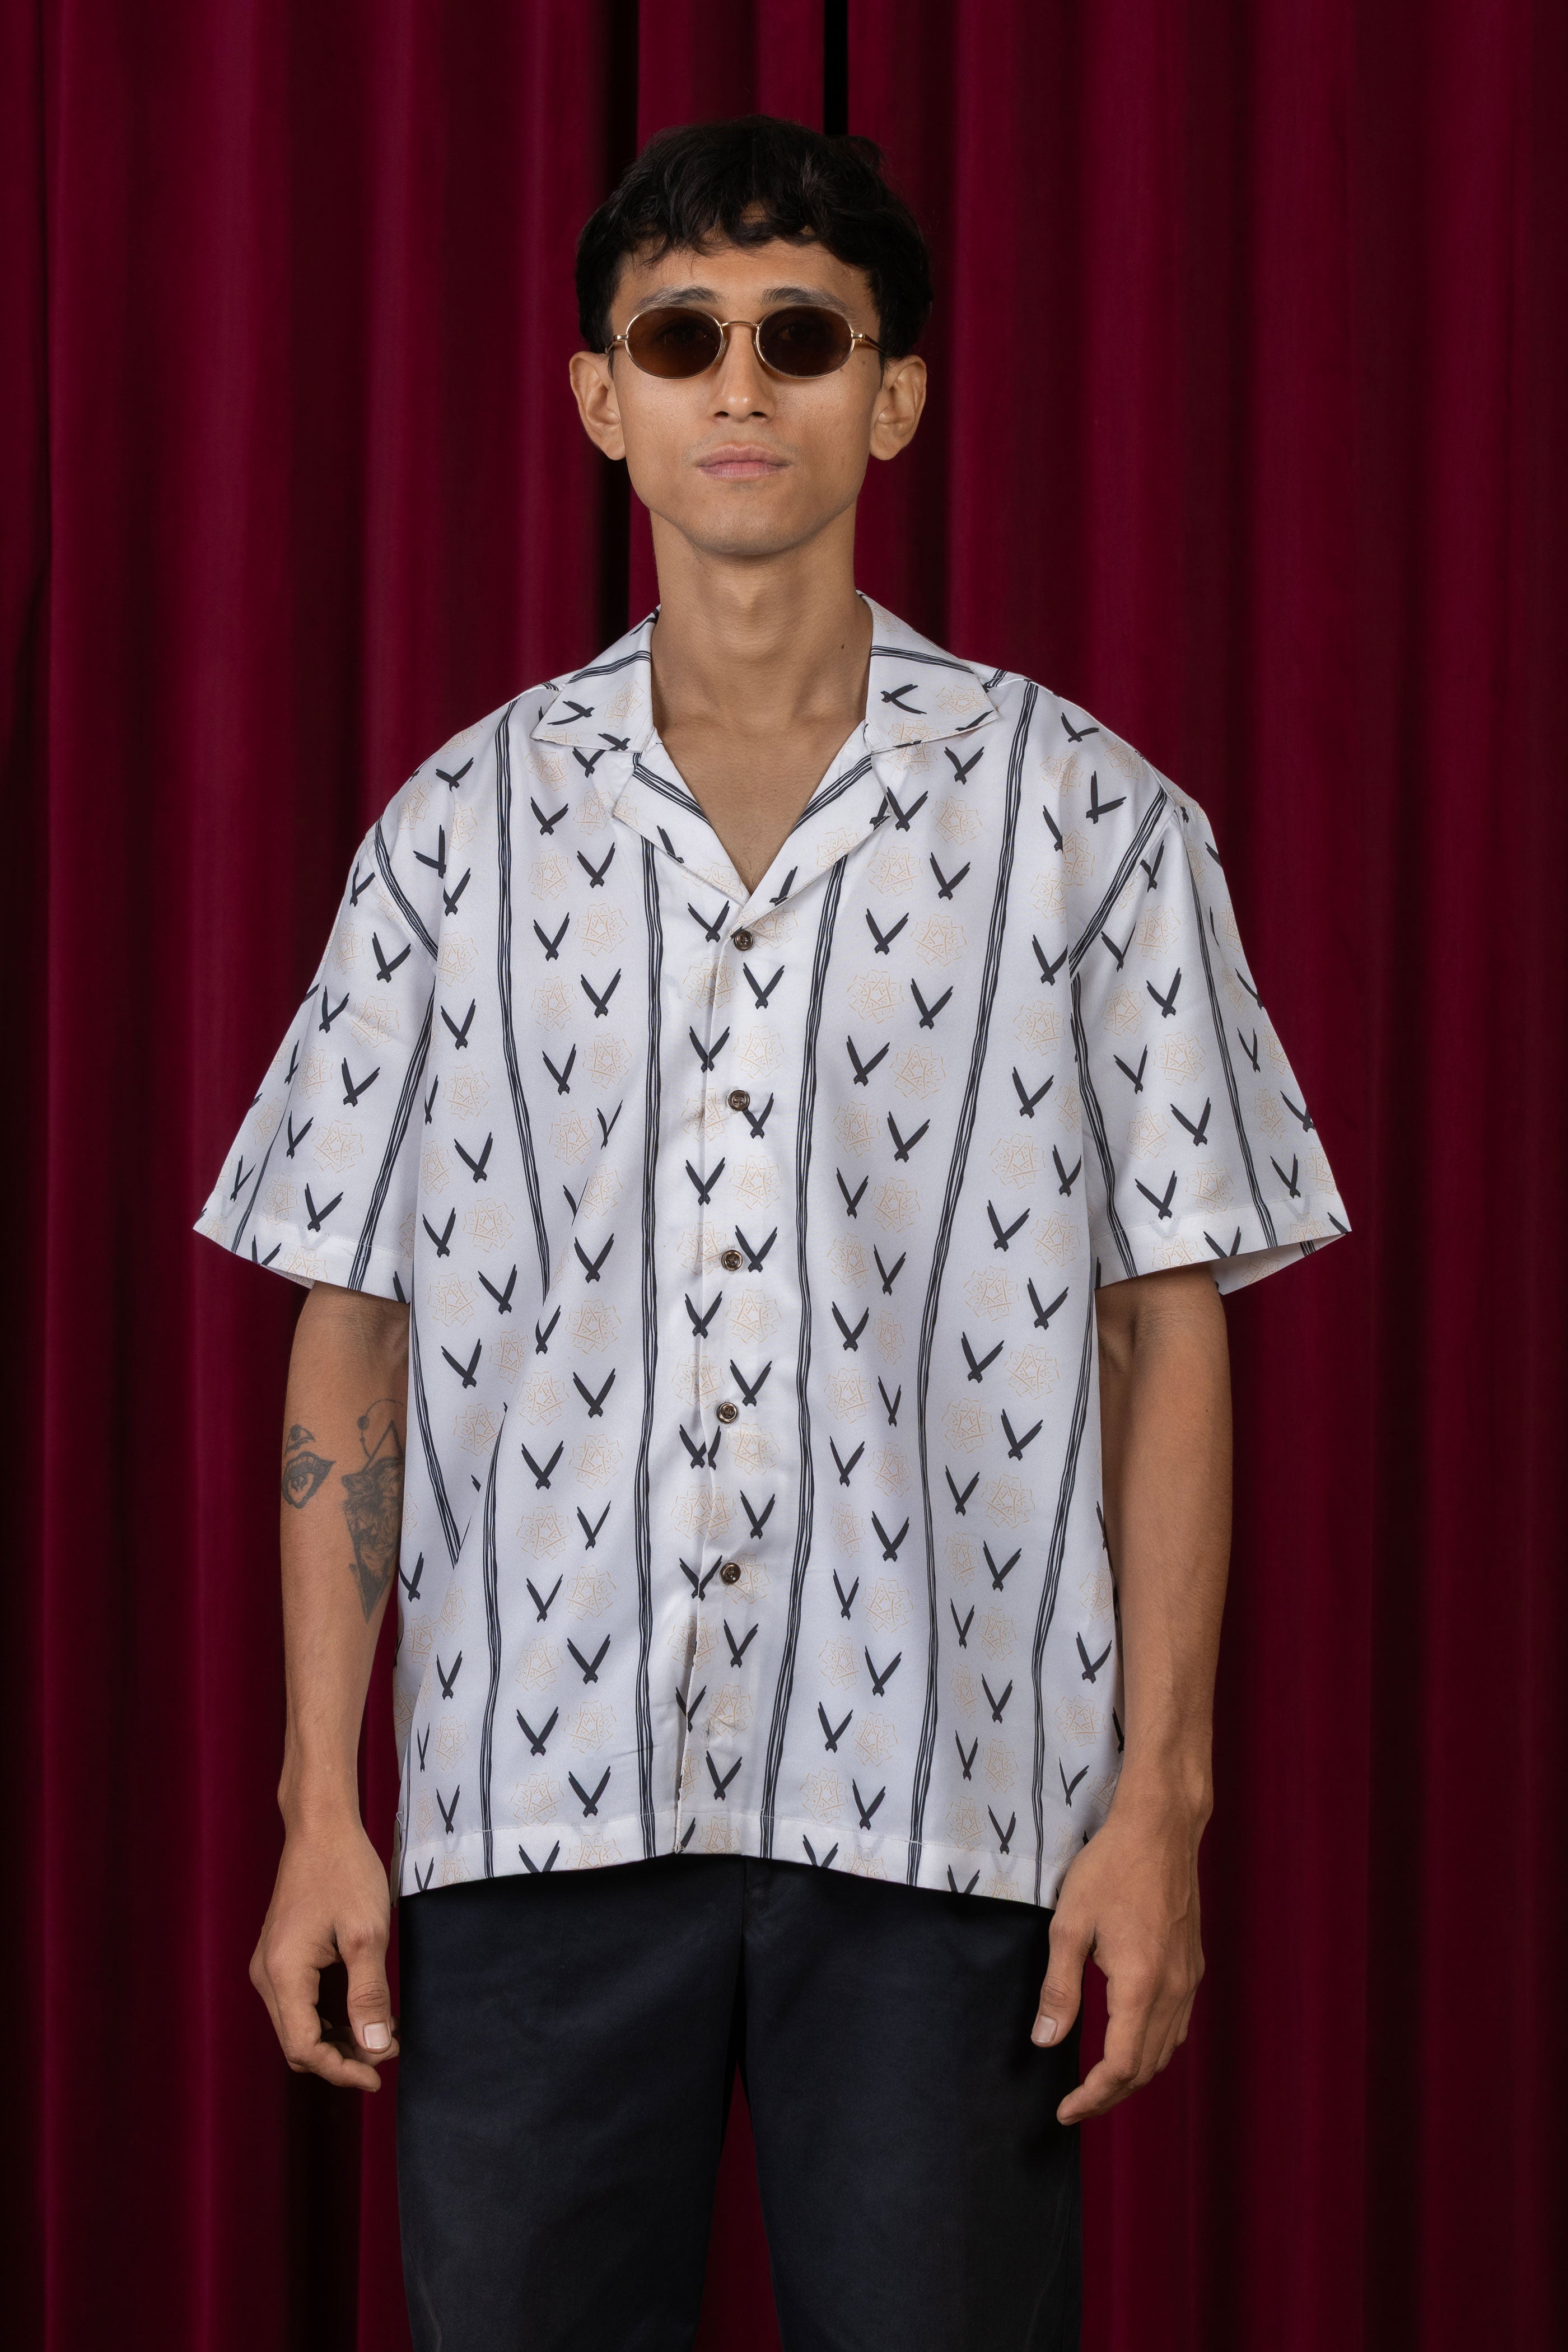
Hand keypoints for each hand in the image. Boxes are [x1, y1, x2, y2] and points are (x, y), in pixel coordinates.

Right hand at [249, 1816, 399, 2091]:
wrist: (321, 1827)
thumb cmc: (346, 1872)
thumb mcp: (367, 1934)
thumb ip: (369, 1994)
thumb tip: (375, 2049)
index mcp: (283, 1974)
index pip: (304, 2048)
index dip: (342, 2070)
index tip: (380, 2075)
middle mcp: (267, 1975)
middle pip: (297, 2043)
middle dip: (341, 2059)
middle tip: (386, 2055)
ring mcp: (270, 1966)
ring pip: (298, 2026)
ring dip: (336, 2040)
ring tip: (380, 2037)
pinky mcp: (280, 1956)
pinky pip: (299, 2004)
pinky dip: (327, 2018)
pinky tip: (360, 2014)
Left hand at [1030, 1785, 1206, 2123]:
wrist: (1161, 1829)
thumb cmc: (1110, 1869)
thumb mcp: (1069, 1924)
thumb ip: (1059, 1988)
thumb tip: (1045, 2042)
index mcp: (1141, 1986)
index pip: (1121, 2067)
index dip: (1092, 2097)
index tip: (1064, 2111)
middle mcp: (1174, 1991)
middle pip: (1147, 2068)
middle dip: (1111, 2095)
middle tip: (1075, 2104)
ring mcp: (1189, 1979)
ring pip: (1167, 2050)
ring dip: (1134, 2075)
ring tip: (1098, 2083)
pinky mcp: (1193, 1965)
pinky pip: (1177, 2025)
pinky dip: (1153, 2047)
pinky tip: (1129, 2041)